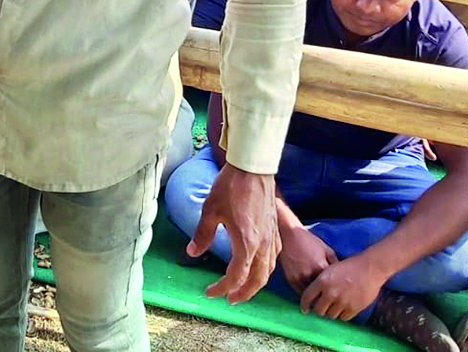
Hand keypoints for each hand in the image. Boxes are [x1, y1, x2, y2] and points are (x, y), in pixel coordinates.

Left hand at [189, 165, 279, 303]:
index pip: (236, 277)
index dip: (222, 288)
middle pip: (256, 280)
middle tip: (229, 300)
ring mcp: (272, 237)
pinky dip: (265, 269)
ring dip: (255, 284)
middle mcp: (263, 245)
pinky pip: (273, 258)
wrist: (253, 167)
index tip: (209, 292)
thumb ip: (202, 235)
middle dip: (243, 293)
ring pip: (268, 271)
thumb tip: (192, 253)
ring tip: (243, 288)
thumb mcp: (210, 211)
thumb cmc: (230, 187)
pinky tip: (258, 266)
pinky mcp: (275, 229)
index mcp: (246, 244)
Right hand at [278, 224, 336, 293]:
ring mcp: (299, 278)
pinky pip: (300, 292)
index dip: (335, 291)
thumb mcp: (327, 250)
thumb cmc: (310, 241)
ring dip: (315, 299)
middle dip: (326, 297)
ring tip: (321, 300)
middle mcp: (310, 274)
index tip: (338, 295)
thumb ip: (335, 263)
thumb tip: (343, 277)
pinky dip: (306, 295)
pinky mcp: (291, 279)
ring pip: (310, 296)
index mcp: (321, 266)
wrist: (290, 235)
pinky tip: (310, 294)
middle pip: (321, 293)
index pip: (332, 286)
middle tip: (331, 301)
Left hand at [301, 252, 386, 319]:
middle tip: (321, 307)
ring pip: (331, 315)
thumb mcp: (331, 268)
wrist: (370, 268)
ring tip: (333, 306)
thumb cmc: (350, 265)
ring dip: (331, 312)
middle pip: (318, 310)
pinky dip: (342, 314)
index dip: (304, 305)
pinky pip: (343, 317)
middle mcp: (331, 293)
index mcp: (323, 281)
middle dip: (319, 310)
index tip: (304, 309)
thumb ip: (322, 281)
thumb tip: (314, 293)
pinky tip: (343, 307)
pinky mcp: (353, 308)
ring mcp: (342, 302)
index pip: (307, 297)